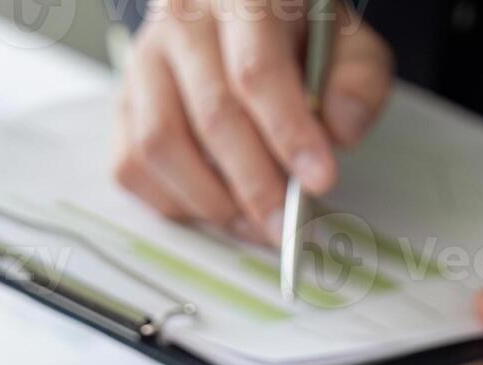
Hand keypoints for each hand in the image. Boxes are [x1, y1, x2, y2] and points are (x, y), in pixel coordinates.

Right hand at [113, 0, 391, 242]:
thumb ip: (358, 81)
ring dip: (212, 200)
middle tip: (288, 223)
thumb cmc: (298, 33)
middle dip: (255, 184)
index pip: (257, 71)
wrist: (247, 14)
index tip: (319, 180)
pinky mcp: (125, 99)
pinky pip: (131, 164)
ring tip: (256, 225)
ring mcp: (143, 60)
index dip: (288, 133)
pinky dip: (173, 201)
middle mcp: (181, 22)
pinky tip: (217, 208)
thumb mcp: (347, 42)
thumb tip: (339, 132)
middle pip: (212, 116)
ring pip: (160, 144)